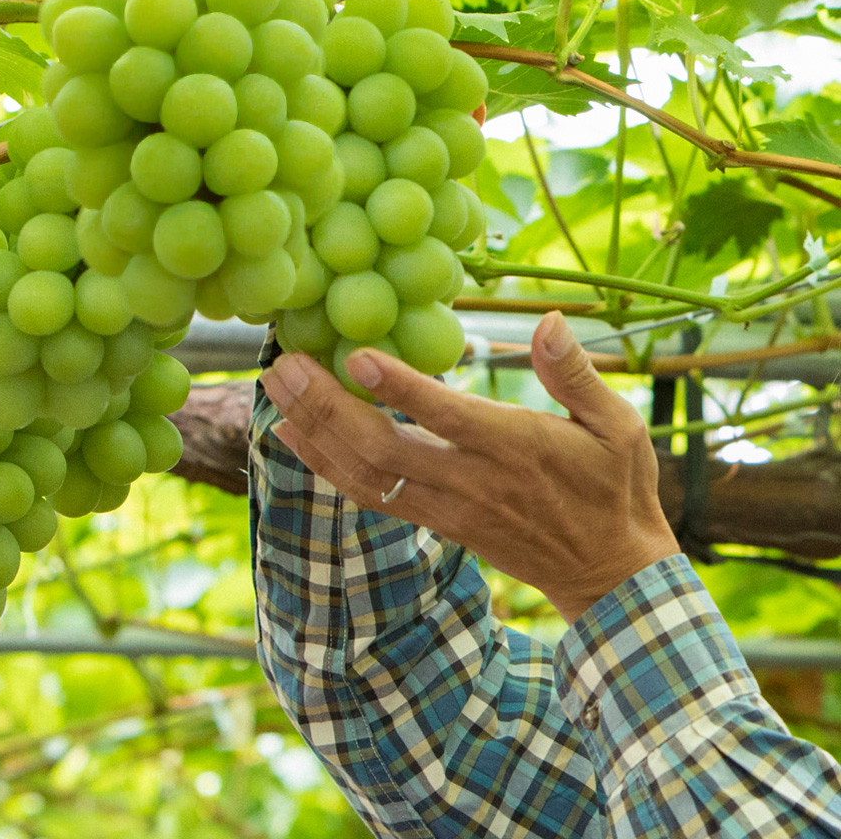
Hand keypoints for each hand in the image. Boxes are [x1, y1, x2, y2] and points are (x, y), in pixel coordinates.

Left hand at [258, 311, 681, 621]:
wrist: (609, 573)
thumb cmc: (615, 488)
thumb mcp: (618, 426)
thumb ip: (576, 374)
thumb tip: (548, 321)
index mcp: (514, 448)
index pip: (445, 417)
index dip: (399, 388)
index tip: (354, 354)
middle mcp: (470, 480)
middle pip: (383, 447)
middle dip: (326, 406)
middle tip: (282, 364)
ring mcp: (446, 506)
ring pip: (366, 473)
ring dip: (314, 430)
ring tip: (274, 387)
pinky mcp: (434, 521)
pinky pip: (370, 494)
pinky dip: (325, 464)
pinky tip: (291, 434)